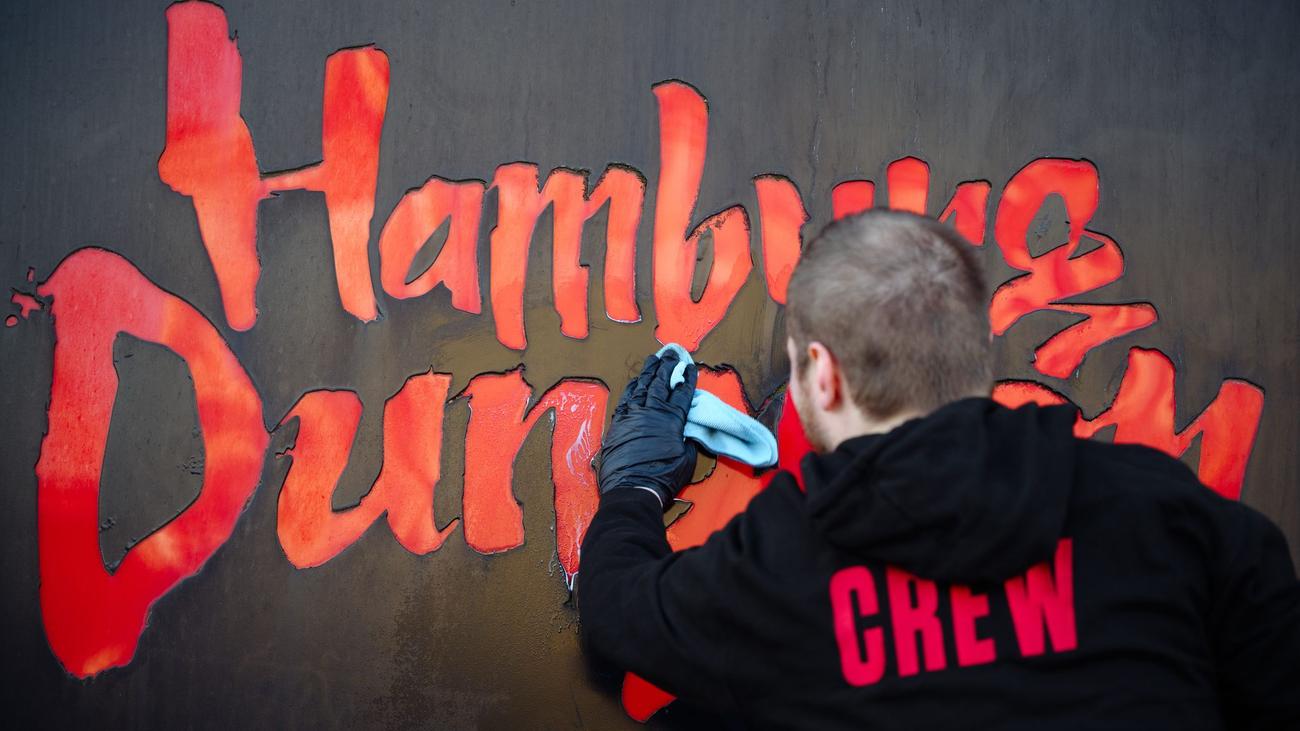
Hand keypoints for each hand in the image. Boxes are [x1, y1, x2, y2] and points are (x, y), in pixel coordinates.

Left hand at [598, 350, 697, 507]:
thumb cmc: (663, 477)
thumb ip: (685, 439)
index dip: (688, 379)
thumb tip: (683, 432)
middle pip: (661, 382)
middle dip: (668, 366)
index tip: (690, 367)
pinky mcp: (618, 423)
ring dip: (649, 372)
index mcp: (672, 419)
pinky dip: (632, 388)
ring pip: (642, 386)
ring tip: (654, 359)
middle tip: (672, 353)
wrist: (633, 488)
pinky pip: (626, 399)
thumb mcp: (686, 458)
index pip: (682, 393)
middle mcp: (652, 412)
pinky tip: (636, 381)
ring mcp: (632, 415)